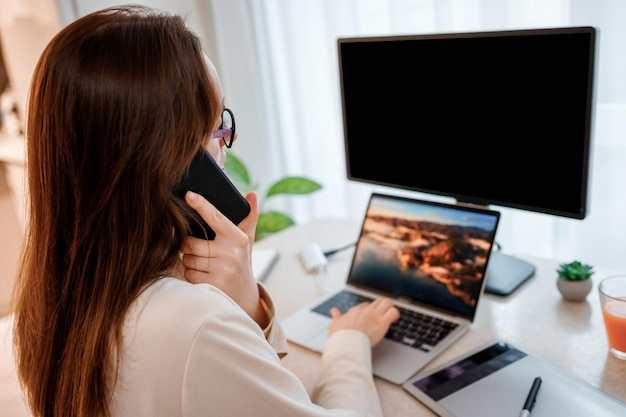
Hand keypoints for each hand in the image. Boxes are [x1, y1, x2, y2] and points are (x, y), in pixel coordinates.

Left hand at [180, 190, 267, 325]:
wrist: (246, 296)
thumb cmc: (242, 261)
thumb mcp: (247, 240)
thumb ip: (249, 217)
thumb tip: (252, 194)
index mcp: (237, 237)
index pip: (215, 217)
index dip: (201, 205)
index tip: (189, 195)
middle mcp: (231, 252)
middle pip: (191, 243)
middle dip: (188, 246)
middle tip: (196, 249)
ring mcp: (223, 269)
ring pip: (188, 259)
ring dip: (189, 261)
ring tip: (203, 264)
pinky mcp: (214, 284)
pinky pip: (189, 274)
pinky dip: (191, 274)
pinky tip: (203, 275)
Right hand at [328, 297, 399, 346]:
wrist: (346, 342)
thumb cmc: (340, 335)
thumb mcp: (334, 324)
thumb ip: (336, 316)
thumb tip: (333, 311)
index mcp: (355, 311)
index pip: (365, 305)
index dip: (370, 310)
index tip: (371, 316)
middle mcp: (365, 311)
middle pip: (377, 301)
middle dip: (381, 306)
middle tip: (383, 315)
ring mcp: (374, 315)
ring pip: (387, 302)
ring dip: (390, 308)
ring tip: (390, 315)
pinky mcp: (382, 322)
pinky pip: (393, 312)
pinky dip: (395, 315)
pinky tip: (394, 319)